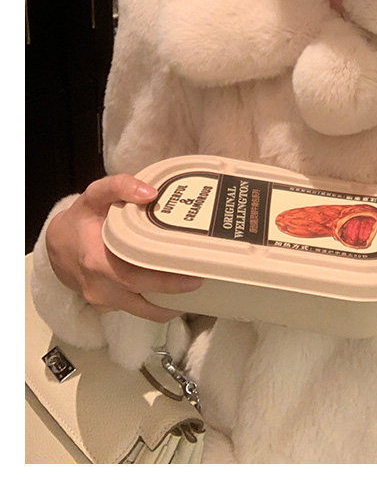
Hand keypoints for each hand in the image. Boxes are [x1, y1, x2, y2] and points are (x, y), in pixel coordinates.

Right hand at [45, 173, 201, 321]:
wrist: (57, 245)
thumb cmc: (81, 219)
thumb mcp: (95, 195)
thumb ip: (119, 186)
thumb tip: (151, 193)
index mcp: (95, 260)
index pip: (132, 276)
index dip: (163, 281)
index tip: (191, 277)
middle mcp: (99, 286)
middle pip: (140, 299)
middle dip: (172, 294)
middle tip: (200, 282)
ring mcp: (102, 299)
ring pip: (139, 310)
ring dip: (166, 306)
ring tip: (193, 294)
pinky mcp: (106, 305)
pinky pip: (134, 308)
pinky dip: (154, 303)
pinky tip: (173, 292)